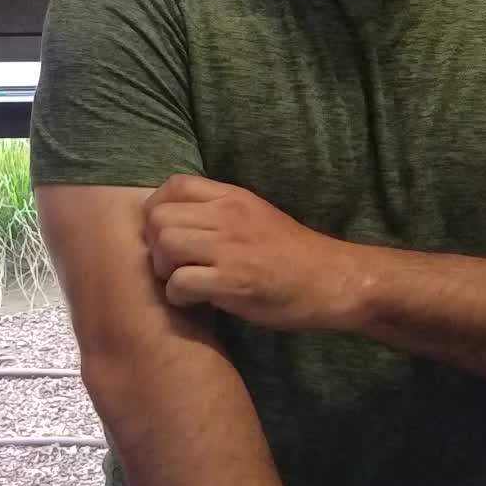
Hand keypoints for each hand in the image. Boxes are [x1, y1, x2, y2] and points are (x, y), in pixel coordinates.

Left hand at [142, 175, 358, 330]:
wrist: (331, 280)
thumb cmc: (293, 254)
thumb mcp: (256, 215)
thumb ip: (219, 212)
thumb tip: (177, 220)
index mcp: (233, 197)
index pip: (174, 185)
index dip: (158, 210)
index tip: (167, 234)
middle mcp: (228, 215)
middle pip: (159, 217)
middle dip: (155, 245)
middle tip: (172, 264)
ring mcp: (229, 247)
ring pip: (164, 246)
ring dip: (164, 270)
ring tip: (183, 281)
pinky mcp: (232, 281)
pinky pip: (179, 282)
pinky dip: (178, 296)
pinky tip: (195, 300)